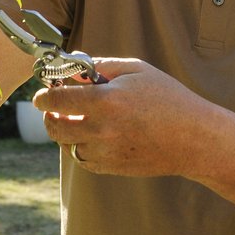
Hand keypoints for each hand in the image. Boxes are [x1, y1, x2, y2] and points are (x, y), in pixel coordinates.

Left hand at [34, 58, 213, 176]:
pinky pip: (83, 159)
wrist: (194, 139)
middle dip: (49, 116)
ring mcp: (106, 152)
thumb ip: (101, 66)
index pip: (57, 100)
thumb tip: (74, 69)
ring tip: (77, 120)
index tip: (41, 95)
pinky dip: (81, 147)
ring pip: (67, 145)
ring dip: (66, 132)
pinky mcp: (112, 168)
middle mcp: (102, 129)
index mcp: (106, 100)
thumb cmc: (168, 98)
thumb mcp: (136, 70)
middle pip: (55, 127)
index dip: (43, 97)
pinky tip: (93, 135)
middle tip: (54, 108)